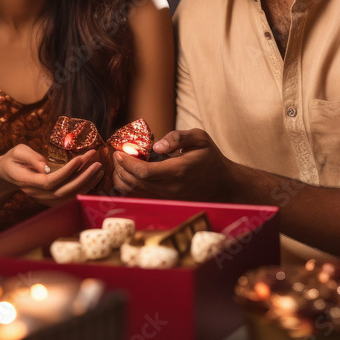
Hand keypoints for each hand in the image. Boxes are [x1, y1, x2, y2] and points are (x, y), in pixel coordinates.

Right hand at [0, 144, 102, 205]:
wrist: (9, 174)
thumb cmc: (14, 159)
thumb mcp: (17, 152)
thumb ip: (30, 157)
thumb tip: (44, 164)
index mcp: (29, 182)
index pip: (50, 181)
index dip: (67, 171)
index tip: (80, 158)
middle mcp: (38, 194)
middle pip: (64, 191)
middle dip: (83, 177)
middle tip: (97, 163)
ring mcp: (45, 199)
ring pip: (69, 196)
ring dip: (87, 184)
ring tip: (99, 169)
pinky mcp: (52, 199)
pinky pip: (70, 197)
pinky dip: (84, 188)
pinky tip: (94, 178)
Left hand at [111, 128, 234, 200]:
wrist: (222, 183)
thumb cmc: (210, 157)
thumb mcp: (200, 138)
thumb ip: (178, 137)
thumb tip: (157, 146)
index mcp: (178, 170)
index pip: (144, 172)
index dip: (127, 162)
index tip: (119, 152)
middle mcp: (171, 188)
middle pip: (135, 183)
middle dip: (121, 169)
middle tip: (116, 155)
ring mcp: (167, 198)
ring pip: (135, 193)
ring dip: (122, 179)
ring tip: (120, 164)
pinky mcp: (165, 202)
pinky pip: (140, 198)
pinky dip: (128, 188)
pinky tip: (126, 176)